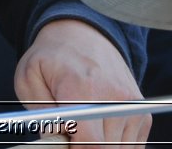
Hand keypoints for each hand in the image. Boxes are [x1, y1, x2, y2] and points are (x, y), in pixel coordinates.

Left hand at [15, 18, 149, 146]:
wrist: (83, 34)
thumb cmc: (52, 58)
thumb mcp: (29, 78)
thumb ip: (41, 117)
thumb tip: (55, 143)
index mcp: (81, 89)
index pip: (90, 143)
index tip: (65, 143)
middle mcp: (114, 97)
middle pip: (105, 148)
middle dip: (85, 146)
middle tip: (70, 132)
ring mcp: (132, 106)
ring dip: (100, 144)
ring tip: (83, 126)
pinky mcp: (142, 112)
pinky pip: (132, 145)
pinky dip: (115, 143)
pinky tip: (99, 128)